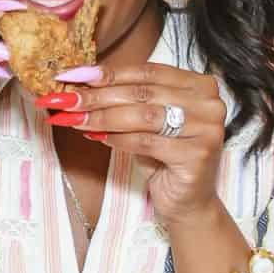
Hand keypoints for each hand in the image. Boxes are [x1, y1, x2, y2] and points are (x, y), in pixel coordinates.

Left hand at [43, 61, 227, 227]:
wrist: (186, 200)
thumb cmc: (163, 156)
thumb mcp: (144, 122)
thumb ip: (123, 100)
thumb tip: (78, 84)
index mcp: (199, 84)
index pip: (146, 71)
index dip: (106, 73)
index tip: (71, 76)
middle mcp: (209, 102)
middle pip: (142, 93)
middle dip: (97, 96)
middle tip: (64, 100)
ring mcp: (207, 128)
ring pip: (143, 116)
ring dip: (102, 117)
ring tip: (74, 119)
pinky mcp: (198, 155)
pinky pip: (147, 142)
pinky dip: (117, 139)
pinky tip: (97, 137)